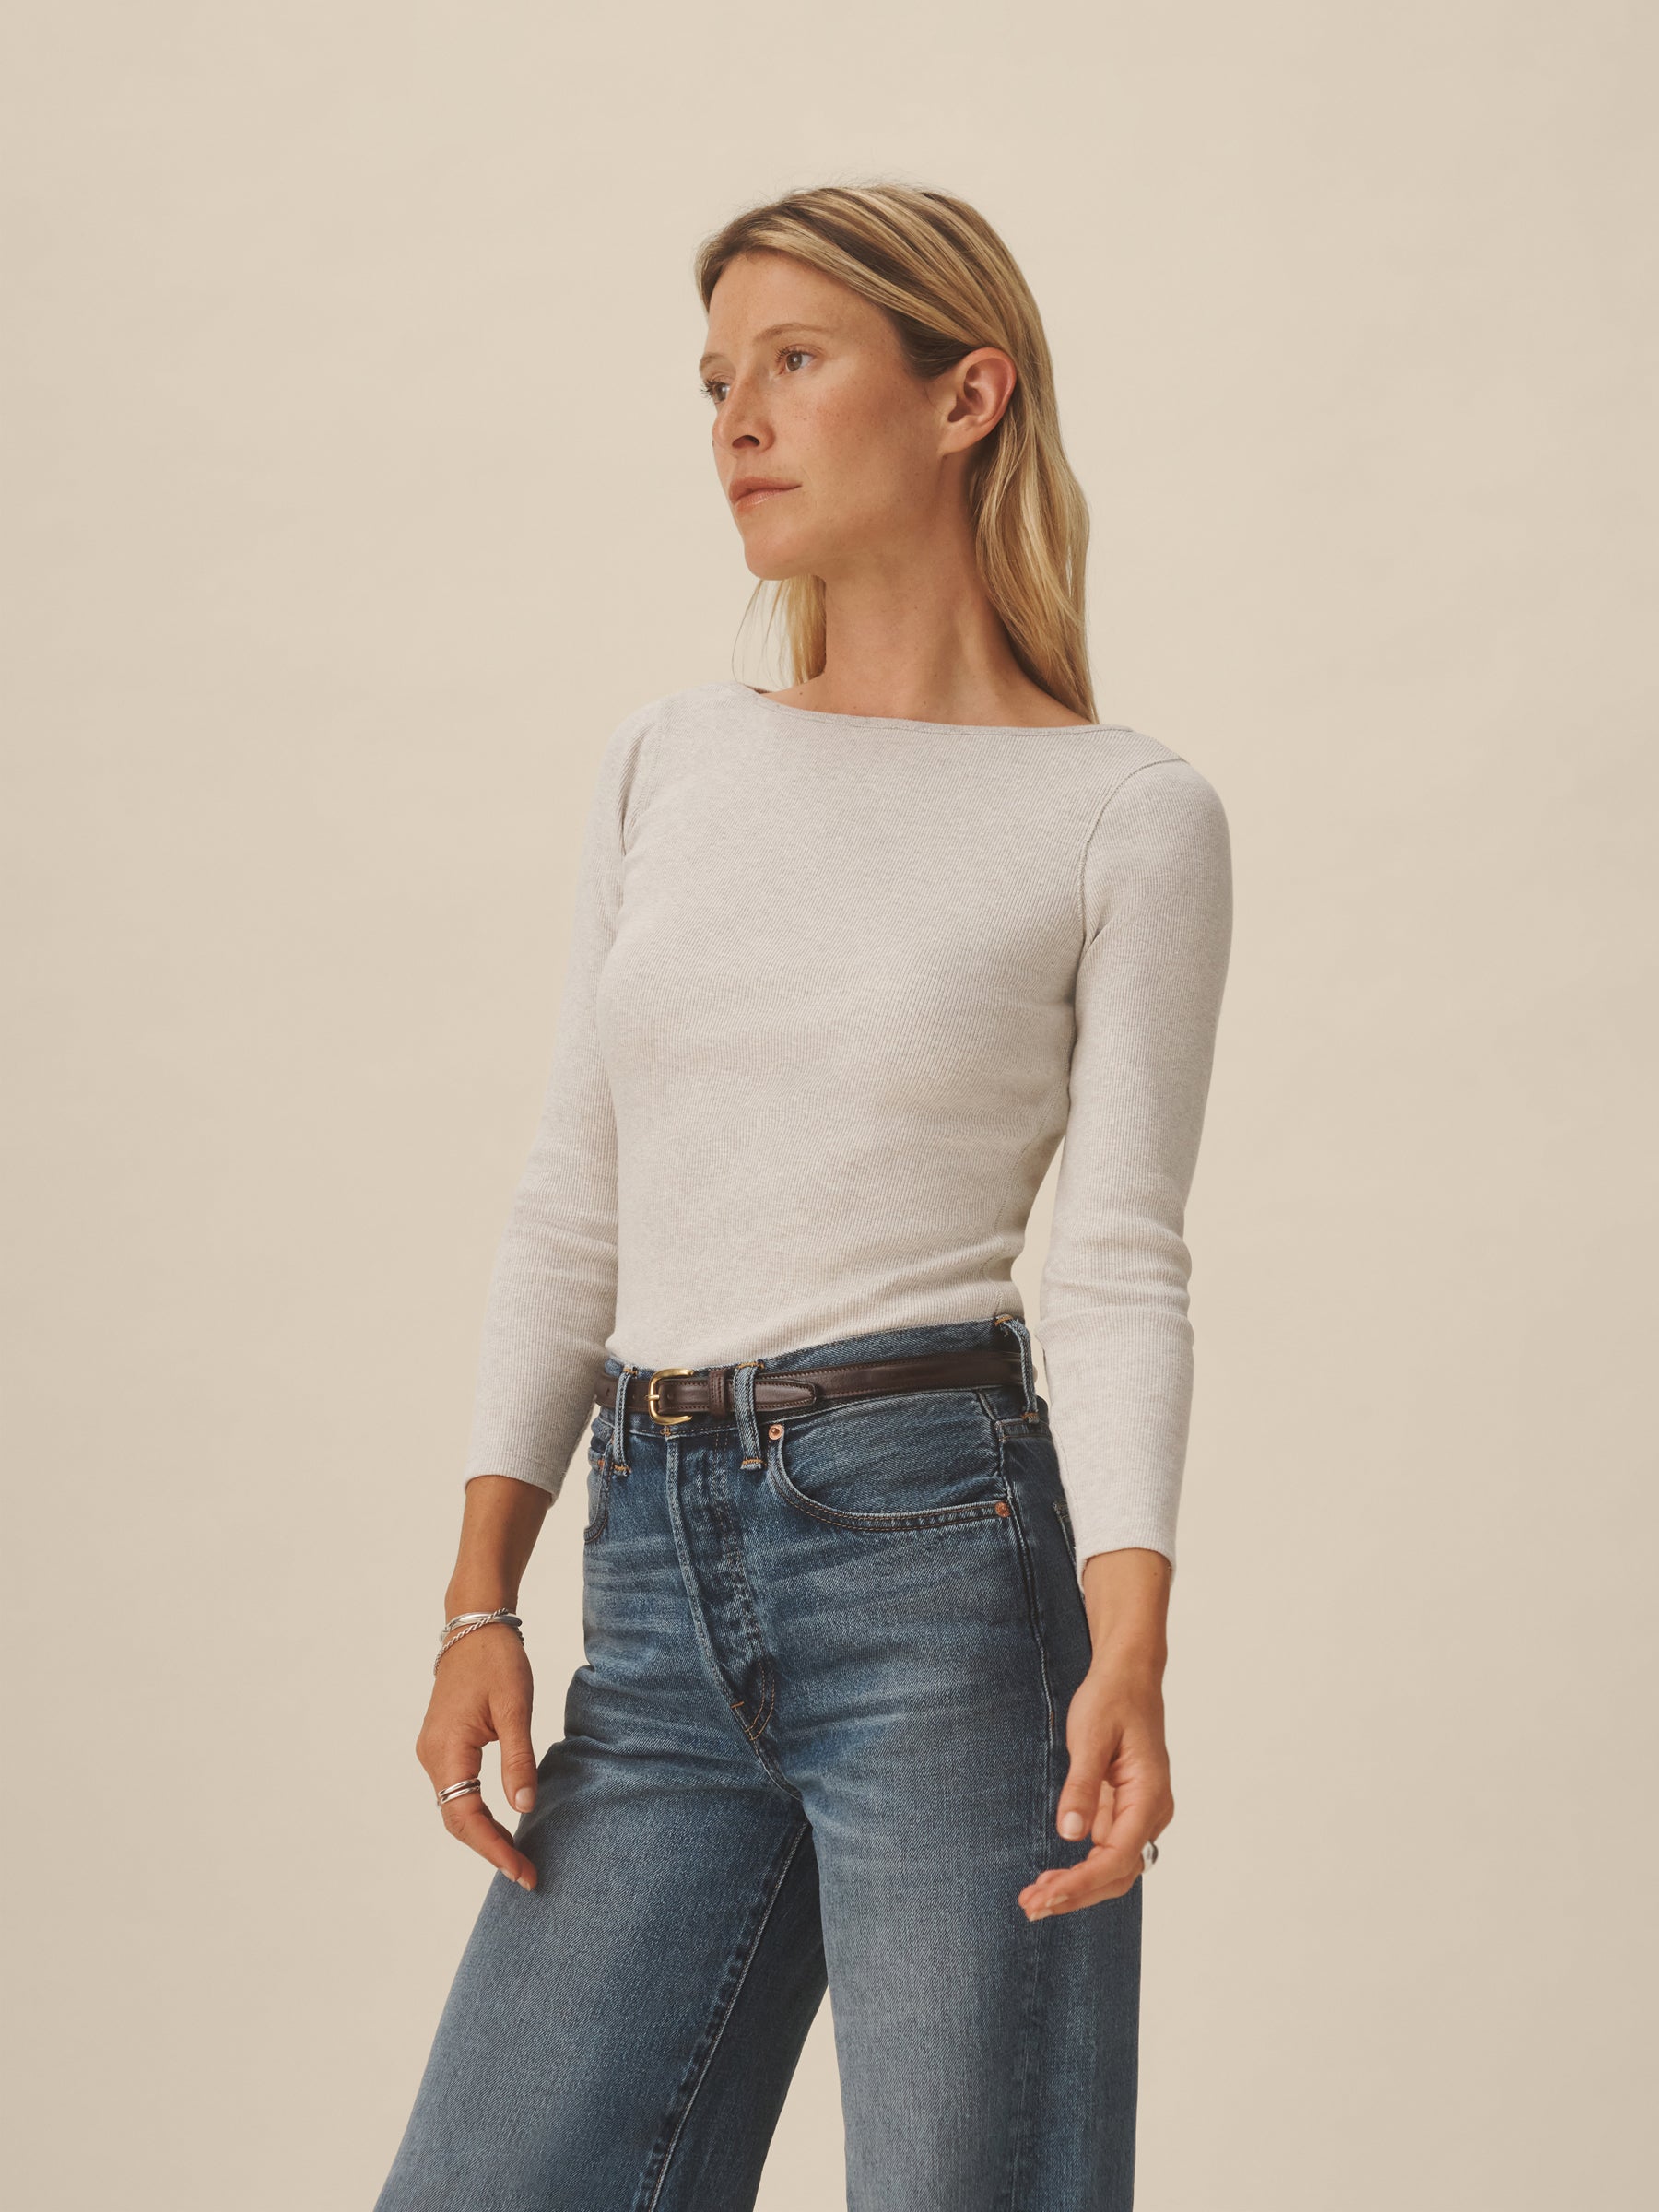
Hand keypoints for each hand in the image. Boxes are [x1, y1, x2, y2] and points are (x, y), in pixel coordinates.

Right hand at [415, 1624, 539, 1889]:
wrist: (474, 1625)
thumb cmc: (497, 1660)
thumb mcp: (515, 1707)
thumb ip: (517, 1758)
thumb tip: (523, 1807)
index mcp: (446, 1749)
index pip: (466, 1816)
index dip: (493, 1848)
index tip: (522, 1871)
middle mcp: (431, 1756)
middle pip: (456, 1820)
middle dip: (489, 1849)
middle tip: (527, 1874)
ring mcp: (433, 1751)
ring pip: (455, 1808)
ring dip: (483, 1835)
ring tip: (517, 1857)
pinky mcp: (442, 1745)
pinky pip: (456, 1791)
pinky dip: (477, 1814)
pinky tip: (501, 1825)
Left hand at [1017, 1654, 1171, 1919]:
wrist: (1128, 1675)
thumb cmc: (1112, 1699)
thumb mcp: (1090, 1736)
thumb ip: (1081, 1786)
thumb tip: (1071, 1834)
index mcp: (1149, 1795)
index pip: (1119, 1856)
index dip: (1084, 1881)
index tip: (1048, 1895)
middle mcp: (1152, 1812)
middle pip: (1118, 1873)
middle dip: (1076, 1894)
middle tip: (1031, 1906)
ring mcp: (1140, 1814)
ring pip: (1113, 1869)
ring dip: (1077, 1888)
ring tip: (1034, 1900)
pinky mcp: (1125, 1811)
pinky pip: (1106, 1852)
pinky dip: (1079, 1869)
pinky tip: (1050, 1878)